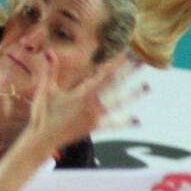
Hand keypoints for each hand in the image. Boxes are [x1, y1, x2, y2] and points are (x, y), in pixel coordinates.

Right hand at [26, 56, 145, 150]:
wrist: (43, 140)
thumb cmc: (43, 115)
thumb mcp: (46, 90)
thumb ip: (50, 70)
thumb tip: (48, 50)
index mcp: (81, 93)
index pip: (102, 75)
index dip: (114, 63)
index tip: (124, 53)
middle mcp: (92, 105)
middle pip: (114, 86)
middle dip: (128, 74)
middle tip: (142, 62)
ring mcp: (94, 117)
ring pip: (118, 103)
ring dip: (133, 95)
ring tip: (147, 86)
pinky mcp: (94, 128)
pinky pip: (113, 125)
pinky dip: (125, 123)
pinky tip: (138, 121)